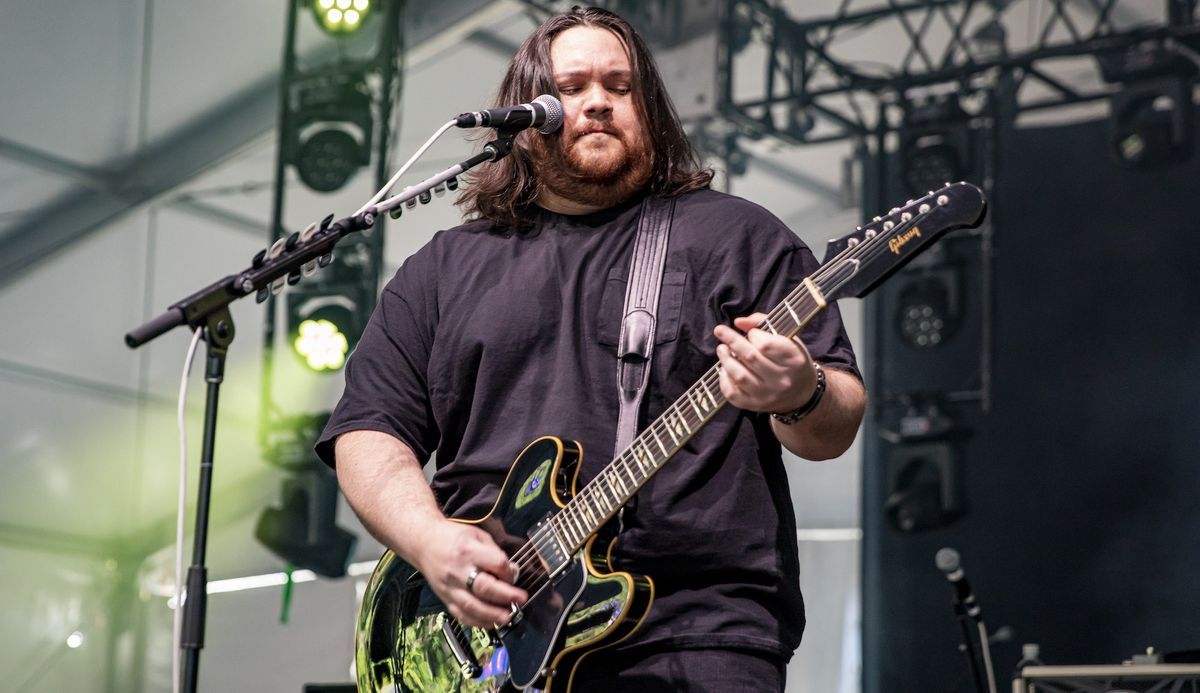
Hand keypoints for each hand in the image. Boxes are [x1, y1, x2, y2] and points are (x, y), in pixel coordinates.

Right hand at [413, 519, 528, 628]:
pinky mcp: (445, 598)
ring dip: (492, 615)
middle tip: (520, 600)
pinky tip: (489, 623)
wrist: (423, 544)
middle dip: (506, 596)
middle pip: (484, 587)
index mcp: (469, 551)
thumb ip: (494, 552)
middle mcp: (458, 571)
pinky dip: (477, 622)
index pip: (496, 564)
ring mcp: (450, 587)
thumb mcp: (477, 535)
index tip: (513, 576)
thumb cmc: (453, 537)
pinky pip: (461, 615)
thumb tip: (511, 572)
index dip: (509, 572)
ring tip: (507, 617)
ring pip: (472, 606)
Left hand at [714, 312, 819, 413]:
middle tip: (720, 331)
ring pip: (739, 375)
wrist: (801, 393)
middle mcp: (781, 380)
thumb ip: (763, 324)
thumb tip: (738, 322)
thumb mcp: (787, 338)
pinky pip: (732, 394)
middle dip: (731, 341)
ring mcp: (768, 395)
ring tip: (722, 349)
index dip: (753, 334)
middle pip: (750, 357)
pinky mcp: (755, 406)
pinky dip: (723, 379)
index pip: (766, 345)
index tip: (751, 332)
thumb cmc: (791, 360)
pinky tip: (724, 369)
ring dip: (725, 359)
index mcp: (793, 360)